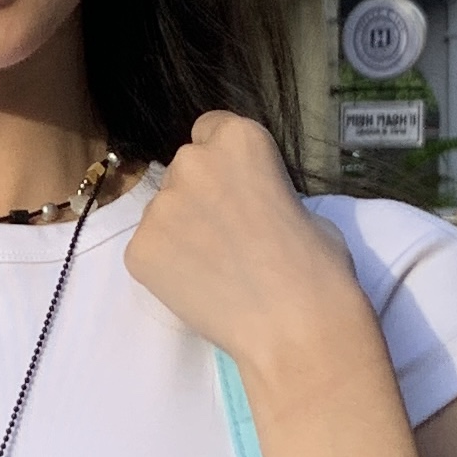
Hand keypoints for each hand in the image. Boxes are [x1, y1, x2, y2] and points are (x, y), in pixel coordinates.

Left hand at [123, 111, 380, 384]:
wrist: (296, 327)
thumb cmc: (318, 267)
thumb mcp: (302, 205)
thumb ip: (263, 190)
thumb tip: (249, 204)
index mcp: (239, 139)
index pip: (210, 128)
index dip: (221, 160)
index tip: (232, 187)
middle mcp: (191, 161)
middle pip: (183, 170)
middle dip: (199, 195)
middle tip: (226, 237)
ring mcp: (160, 206)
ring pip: (163, 212)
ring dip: (181, 231)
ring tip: (215, 270)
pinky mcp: (139, 250)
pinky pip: (149, 250)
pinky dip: (166, 267)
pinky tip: (198, 288)